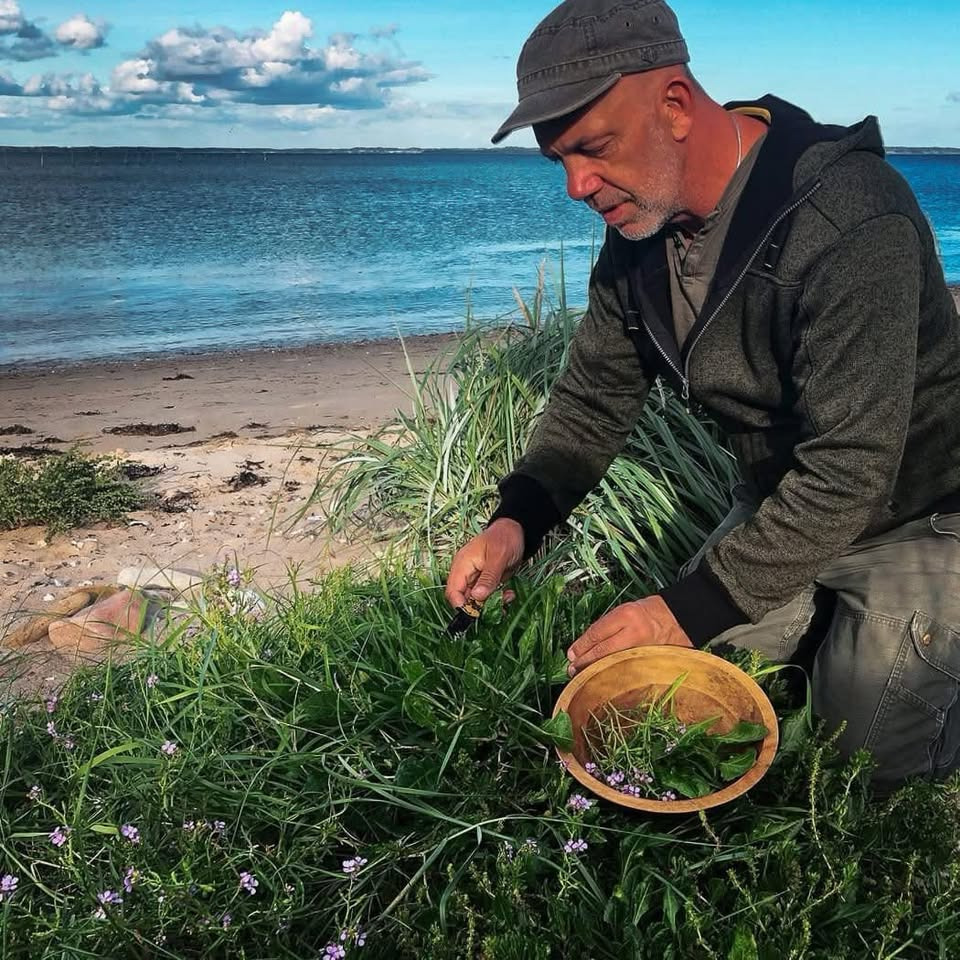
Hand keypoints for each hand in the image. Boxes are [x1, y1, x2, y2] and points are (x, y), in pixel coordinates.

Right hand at [445, 518, 524, 608]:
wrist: (516, 530)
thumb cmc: (504, 538)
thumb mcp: (498, 557)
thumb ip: (488, 577)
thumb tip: (477, 597)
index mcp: (462, 565)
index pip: (453, 592)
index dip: (462, 605)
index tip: (478, 613)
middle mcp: (466, 574)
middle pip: (465, 599)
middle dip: (481, 607)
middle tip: (498, 605)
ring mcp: (476, 578)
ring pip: (477, 600)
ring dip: (491, 604)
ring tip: (507, 597)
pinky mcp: (486, 582)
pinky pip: (487, 597)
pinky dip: (497, 599)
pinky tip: (509, 594)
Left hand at [566, 595, 692, 677]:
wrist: (680, 617)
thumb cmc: (650, 612)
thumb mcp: (625, 610)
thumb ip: (607, 627)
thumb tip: (586, 645)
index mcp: (626, 615)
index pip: (597, 633)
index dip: (581, 646)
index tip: (571, 655)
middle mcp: (634, 632)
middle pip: (603, 651)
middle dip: (585, 662)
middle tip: (573, 670)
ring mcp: (644, 649)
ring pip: (614, 663)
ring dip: (597, 671)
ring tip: (584, 677)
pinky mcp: (651, 661)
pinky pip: (628, 670)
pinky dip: (615, 675)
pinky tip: (606, 680)